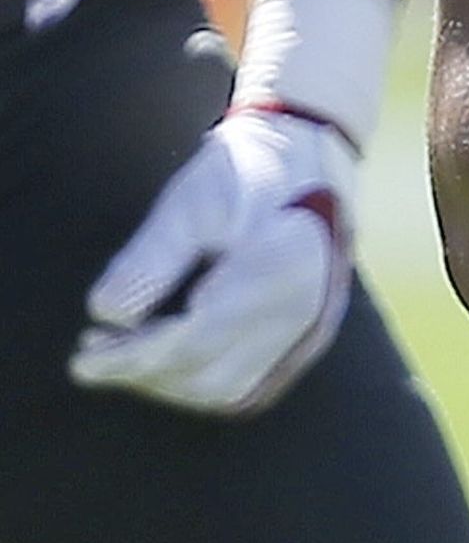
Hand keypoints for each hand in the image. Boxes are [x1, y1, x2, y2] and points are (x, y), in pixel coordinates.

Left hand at [71, 103, 358, 415]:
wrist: (314, 152)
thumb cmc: (245, 171)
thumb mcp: (190, 201)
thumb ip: (149, 259)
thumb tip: (106, 315)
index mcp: (274, 273)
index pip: (190, 343)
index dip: (129, 359)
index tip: (81, 360)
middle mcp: (302, 311)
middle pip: (208, 378)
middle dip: (144, 374)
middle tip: (95, 350)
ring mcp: (313, 327)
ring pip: (231, 390)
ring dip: (172, 383)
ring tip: (129, 352)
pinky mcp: (312, 333)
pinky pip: (255, 383)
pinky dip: (207, 381)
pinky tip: (173, 357)